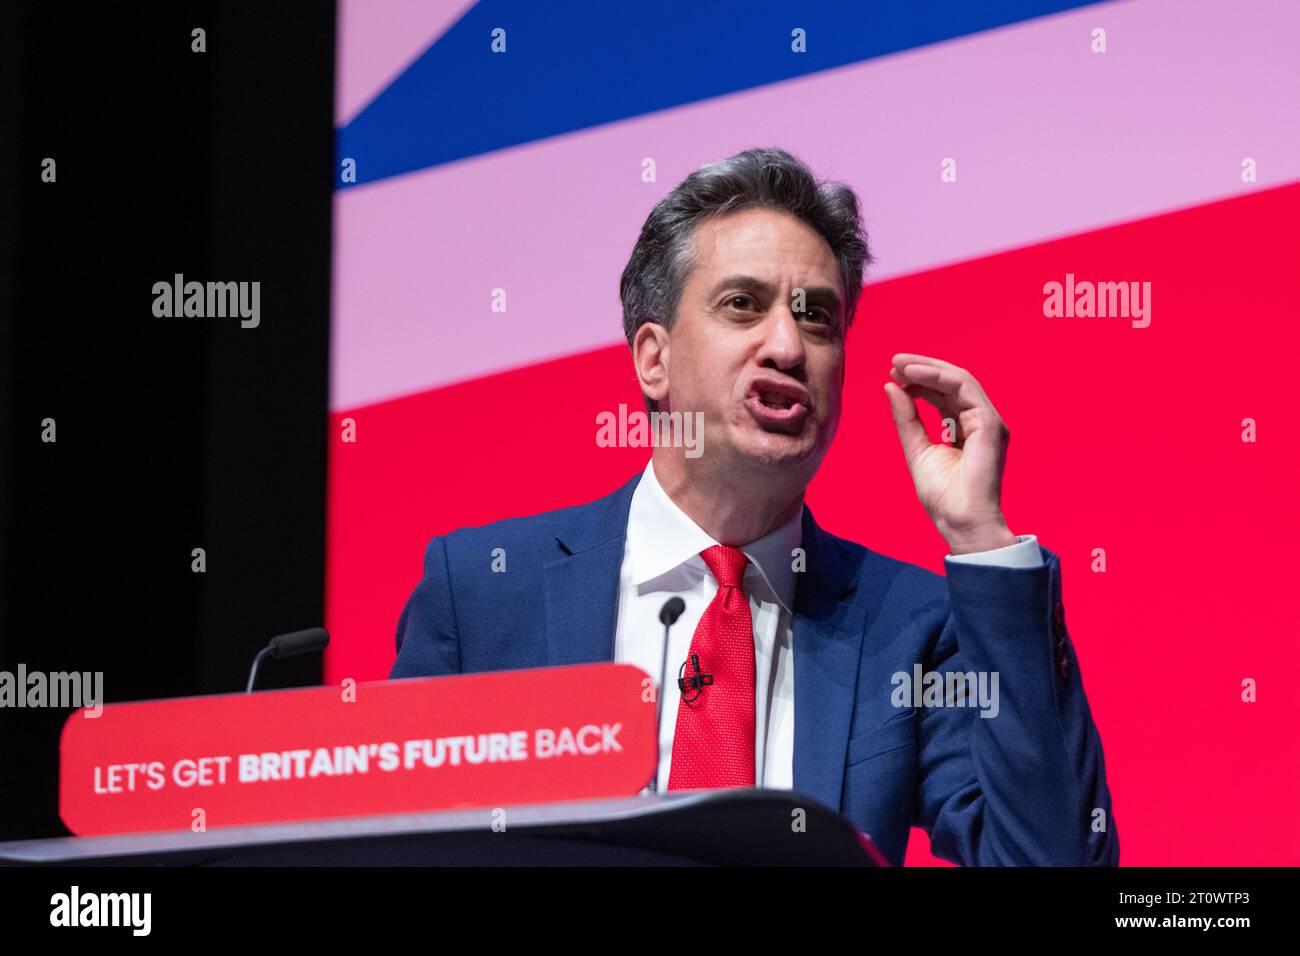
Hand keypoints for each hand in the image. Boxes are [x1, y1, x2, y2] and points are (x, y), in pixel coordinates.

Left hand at [883, 353, 1015, 554]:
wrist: (960, 522)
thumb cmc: (942, 496)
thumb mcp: (916, 449)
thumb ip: (906, 418)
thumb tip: (891, 387)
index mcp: (965, 428)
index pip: (944, 393)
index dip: (920, 380)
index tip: (893, 375)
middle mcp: (980, 421)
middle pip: (952, 382)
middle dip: (922, 368)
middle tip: (894, 362)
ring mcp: (987, 421)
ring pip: (959, 380)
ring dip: (928, 368)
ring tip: (900, 365)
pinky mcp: (989, 424)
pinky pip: (964, 388)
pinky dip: (938, 377)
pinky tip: (913, 376)